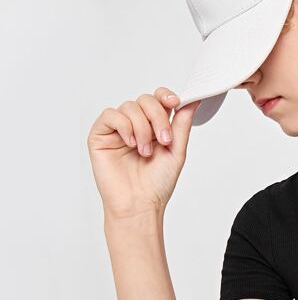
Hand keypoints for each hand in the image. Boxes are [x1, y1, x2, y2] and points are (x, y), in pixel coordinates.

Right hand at [86, 87, 199, 220]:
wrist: (139, 204)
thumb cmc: (156, 184)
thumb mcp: (176, 150)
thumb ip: (182, 123)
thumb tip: (194, 100)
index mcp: (154, 127)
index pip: (158, 99)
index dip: (165, 95)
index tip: (175, 102)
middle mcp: (135, 125)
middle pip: (145, 99)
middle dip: (157, 116)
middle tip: (164, 140)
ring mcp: (117, 129)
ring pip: (129, 106)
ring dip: (142, 128)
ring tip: (145, 151)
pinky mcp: (100, 135)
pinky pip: (110, 115)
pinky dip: (124, 126)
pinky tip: (130, 143)